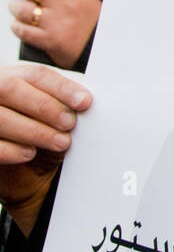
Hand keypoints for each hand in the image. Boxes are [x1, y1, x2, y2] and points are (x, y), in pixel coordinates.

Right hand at [0, 63, 91, 235]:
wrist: (27, 177)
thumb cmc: (44, 138)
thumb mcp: (58, 118)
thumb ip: (67, 104)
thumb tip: (88, 99)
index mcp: (14, 77)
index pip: (36, 74)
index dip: (61, 87)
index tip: (85, 101)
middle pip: (12, 89)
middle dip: (44, 106)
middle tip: (70, 124)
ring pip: (0, 116)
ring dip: (33, 130)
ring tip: (59, 142)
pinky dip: (11, 149)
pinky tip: (30, 153)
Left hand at [7, 0, 101, 68]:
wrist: (104, 48)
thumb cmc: (94, 24)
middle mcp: (65, 2)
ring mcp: (57, 22)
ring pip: (22, 9)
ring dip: (14, 7)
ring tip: (14, 7)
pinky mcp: (50, 41)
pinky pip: (24, 31)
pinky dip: (17, 26)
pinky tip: (17, 25)